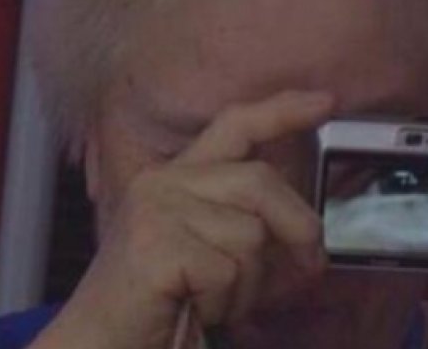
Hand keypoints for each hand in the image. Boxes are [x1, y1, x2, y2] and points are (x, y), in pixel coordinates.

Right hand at [29, 91, 333, 348]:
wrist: (101, 343)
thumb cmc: (161, 302)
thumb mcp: (209, 249)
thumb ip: (247, 223)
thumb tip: (310, 233)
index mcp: (177, 177)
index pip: (235, 125)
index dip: (282, 111)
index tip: (326, 102)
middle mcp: (163, 182)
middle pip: (260, 182)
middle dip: (299, 226)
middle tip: (313, 265)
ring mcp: (156, 211)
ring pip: (250, 234)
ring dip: (250, 283)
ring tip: (219, 302)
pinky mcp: (155, 246)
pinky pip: (228, 271)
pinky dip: (226, 303)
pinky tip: (198, 310)